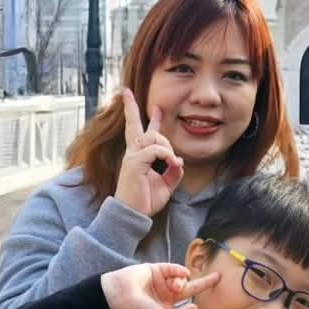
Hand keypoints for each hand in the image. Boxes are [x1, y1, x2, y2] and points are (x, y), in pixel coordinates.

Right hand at [101, 262, 219, 308]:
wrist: (118, 295)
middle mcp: (167, 297)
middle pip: (190, 291)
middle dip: (204, 284)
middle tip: (219, 278)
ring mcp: (163, 282)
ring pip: (182, 280)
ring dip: (183, 282)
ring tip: (176, 287)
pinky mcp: (158, 269)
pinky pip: (174, 268)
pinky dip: (180, 271)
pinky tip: (183, 274)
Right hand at [115, 91, 182, 216]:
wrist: (133, 214)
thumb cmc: (145, 200)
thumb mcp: (166, 184)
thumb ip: (173, 170)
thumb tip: (179, 159)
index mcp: (139, 156)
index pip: (139, 131)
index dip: (140, 115)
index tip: (139, 99)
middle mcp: (133, 153)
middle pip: (136, 126)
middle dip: (131, 108)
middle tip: (129, 94)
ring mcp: (132, 156)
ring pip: (154, 138)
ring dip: (167, 148)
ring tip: (171, 162)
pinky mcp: (134, 163)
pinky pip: (156, 151)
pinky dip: (167, 156)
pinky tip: (171, 164)